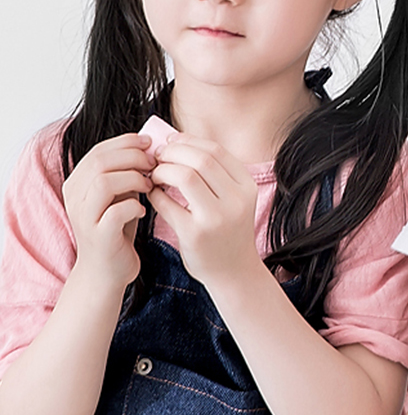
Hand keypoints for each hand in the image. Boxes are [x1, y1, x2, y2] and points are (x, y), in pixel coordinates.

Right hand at [62, 133, 152, 288]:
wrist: (106, 273)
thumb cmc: (116, 233)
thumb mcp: (118, 199)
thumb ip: (124, 176)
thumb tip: (146, 151)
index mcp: (77, 183)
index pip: (98, 151)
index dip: (125, 143)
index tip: (149, 143)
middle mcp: (75, 197)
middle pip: (100, 162)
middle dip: (132, 158)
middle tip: (154, 163)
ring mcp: (85, 217)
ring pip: (104, 182)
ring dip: (133, 179)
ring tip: (150, 186)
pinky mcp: (99, 236)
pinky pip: (116, 212)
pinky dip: (134, 207)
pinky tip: (143, 212)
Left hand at [147, 133, 260, 288]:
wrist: (234, 273)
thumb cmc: (227, 232)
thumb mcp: (234, 200)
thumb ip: (215, 174)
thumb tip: (174, 140)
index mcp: (246, 188)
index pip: (215, 151)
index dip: (188, 141)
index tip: (171, 144)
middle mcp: (236, 202)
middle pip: (200, 159)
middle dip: (173, 153)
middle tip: (158, 158)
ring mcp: (216, 219)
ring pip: (185, 176)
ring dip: (163, 170)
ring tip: (155, 175)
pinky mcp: (195, 234)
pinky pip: (167, 203)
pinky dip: (156, 194)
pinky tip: (154, 194)